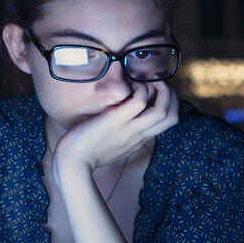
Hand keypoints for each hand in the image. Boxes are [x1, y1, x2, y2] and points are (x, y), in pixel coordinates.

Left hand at [51, 80, 178, 174]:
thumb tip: (118, 124)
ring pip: (162, 111)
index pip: (166, 123)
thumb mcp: (110, 148)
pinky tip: (131, 84)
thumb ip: (120, 137)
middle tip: (160, 83)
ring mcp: (128, 129)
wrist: (71, 163)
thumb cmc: (85, 155)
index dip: (169, 105)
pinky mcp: (115, 121)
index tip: (159, 92)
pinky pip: (139, 101)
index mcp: (137, 141)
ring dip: (162, 91)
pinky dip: (140, 89)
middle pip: (171, 117)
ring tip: (151, 80)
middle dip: (172, 96)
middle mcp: (138, 135)